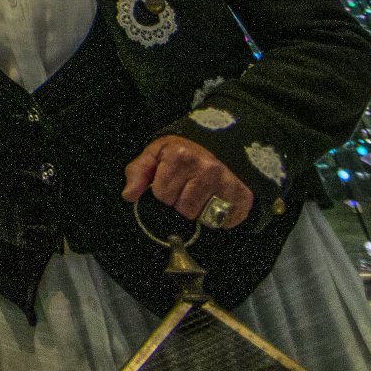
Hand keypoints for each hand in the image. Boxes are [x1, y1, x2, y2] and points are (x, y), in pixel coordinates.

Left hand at [124, 134, 253, 227]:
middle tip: (186, 188)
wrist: (221, 147)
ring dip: (197, 212)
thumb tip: (129, 196)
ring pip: (201, 217)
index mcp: (180, 155)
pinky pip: (223, 223)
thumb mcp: (155, 154)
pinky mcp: (242, 197)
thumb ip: (137, 172)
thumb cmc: (181, 154)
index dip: (162, 192)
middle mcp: (206, 168)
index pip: (161, 195)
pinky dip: (217, 218)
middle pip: (182, 209)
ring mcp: (227, 183)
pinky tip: (215, 202)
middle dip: (179, 203)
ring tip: (199, 195)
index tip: (169, 182)